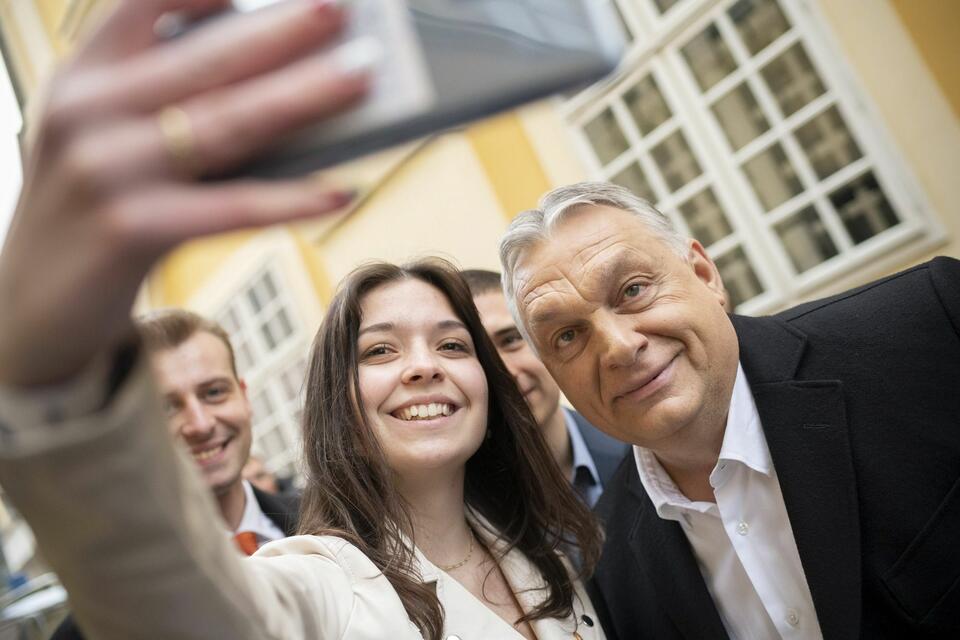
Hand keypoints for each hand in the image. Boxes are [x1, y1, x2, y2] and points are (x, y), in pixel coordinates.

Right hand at [0, 0, 370, 386]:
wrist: (28, 309)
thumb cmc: (93, 215)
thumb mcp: (110, 143)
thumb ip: (173, 108)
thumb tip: (285, 86)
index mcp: (83, 75)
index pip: (145, 2)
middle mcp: (87, 110)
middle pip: (206, 61)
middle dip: (281, 32)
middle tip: (338, 9)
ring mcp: (106, 169)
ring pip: (227, 123)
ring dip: (303, 97)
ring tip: (360, 78)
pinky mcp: (131, 229)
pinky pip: (232, 206)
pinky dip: (291, 198)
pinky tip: (338, 190)